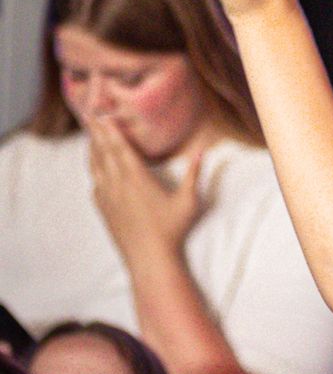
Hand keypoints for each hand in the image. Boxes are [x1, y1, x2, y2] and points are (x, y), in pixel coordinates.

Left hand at [88, 112, 205, 268]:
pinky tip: (96, 172)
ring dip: (92, 150)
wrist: (149, 259)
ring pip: (95, 168)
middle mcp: (117, 185)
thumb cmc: (171, 230)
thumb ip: (194, 174)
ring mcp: (107, 198)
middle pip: (103, 152)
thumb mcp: (189, 201)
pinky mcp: (104, 211)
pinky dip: (94, 173)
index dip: (110, 129)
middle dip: (96, 132)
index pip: (120, 147)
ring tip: (90, 137)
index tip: (103, 114)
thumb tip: (202, 151)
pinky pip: (95, 186)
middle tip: (90, 115)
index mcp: (136, 178)